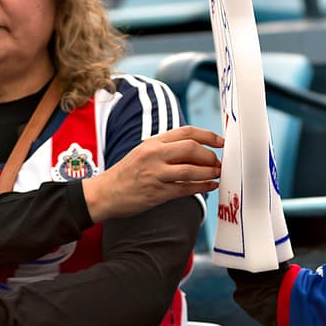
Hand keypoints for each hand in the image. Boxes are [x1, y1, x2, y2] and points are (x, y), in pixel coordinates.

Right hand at [83, 126, 223, 222]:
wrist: (104, 193)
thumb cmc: (128, 173)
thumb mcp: (144, 152)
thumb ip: (167, 148)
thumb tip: (198, 148)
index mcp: (153, 142)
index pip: (187, 132)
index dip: (208, 136)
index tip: (221, 142)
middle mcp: (155, 154)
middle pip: (192, 148)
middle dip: (210, 156)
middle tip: (219, 162)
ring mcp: (156, 173)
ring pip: (192, 169)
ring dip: (210, 172)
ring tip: (218, 174)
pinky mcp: (158, 192)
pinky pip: (186, 188)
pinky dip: (203, 187)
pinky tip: (211, 186)